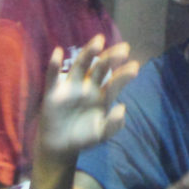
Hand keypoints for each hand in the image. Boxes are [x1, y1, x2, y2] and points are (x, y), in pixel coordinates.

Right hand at [37, 35, 137, 159]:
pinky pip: (53, 77)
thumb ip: (113, 125)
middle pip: (101, 68)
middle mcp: (88, 87)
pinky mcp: (54, 92)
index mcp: (103, 96)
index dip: (124, 75)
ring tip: (99, 41)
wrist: (61, 147)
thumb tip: (122, 108)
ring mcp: (71, 87)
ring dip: (89, 53)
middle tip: (124, 49)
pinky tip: (58, 53)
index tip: (135, 67)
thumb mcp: (101, 134)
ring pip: (81, 66)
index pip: (115, 82)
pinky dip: (54, 65)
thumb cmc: (84, 136)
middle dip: (111, 58)